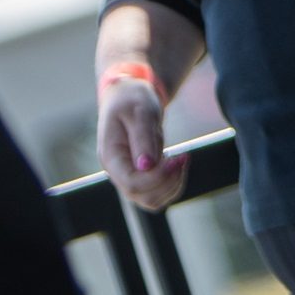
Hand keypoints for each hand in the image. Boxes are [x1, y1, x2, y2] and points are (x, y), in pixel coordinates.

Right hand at [96, 77, 185, 211]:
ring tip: (182, 158)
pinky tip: (179, 162)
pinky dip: (173, 183)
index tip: (176, 157)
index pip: (131, 183)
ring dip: (172, 185)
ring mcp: (129, 175)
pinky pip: (158, 192)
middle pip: (141, 196)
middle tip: (183, 156)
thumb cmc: (132, 99)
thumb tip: (146, 166)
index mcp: (112, 157)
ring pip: (151, 199)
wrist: (128, 95)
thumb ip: (142, 138)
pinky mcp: (142, 174)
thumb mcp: (139, 112)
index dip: (156, 177)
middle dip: (167, 181)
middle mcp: (118, 172)